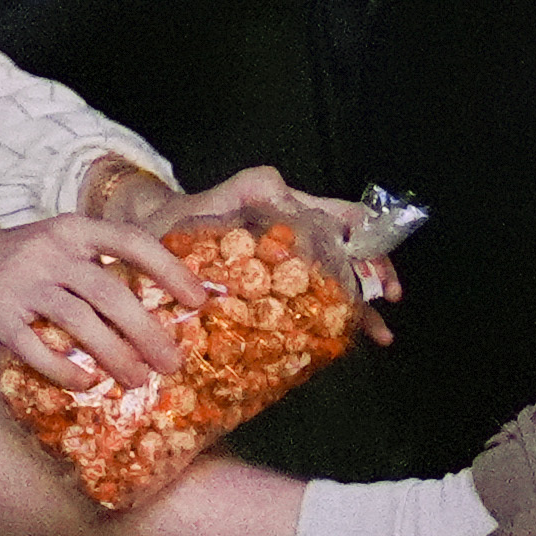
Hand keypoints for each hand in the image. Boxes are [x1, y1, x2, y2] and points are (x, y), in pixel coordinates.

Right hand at [0, 209, 217, 391]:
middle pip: (111, 292)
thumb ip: (92, 269)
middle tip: (172, 364)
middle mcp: (48, 250)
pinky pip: (36, 346)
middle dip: (148, 331)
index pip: (131, 241)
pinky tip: (85, 384)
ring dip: (115, 356)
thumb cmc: (7, 263)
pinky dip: (65, 369)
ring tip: (136, 382)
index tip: (200, 299)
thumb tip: (154, 310)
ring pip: (80, 321)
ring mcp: (20, 280)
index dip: (170, 270)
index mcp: (70, 229)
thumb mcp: (51, 249)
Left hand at [84, 156, 402, 334]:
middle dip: (375, 270)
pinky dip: (331, 320)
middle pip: (350, 247)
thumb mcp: (209, 201)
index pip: (342, 216)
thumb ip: (241, 193)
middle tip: (386, 297)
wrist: (149, 247)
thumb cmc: (174, 222)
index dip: (368, 237)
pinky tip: (345, 342)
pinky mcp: (273, 288)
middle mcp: (293, 231)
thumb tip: (279, 194)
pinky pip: (309, 301)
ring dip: (361, 304)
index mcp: (285, 207)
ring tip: (380, 334)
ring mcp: (285, 262)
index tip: (375, 263)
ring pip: (336, 278)